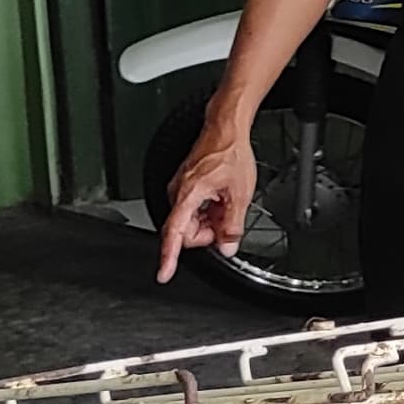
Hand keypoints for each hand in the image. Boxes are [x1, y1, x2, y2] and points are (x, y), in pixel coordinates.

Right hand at [153, 118, 258, 281]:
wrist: (225, 129)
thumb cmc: (230, 152)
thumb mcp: (239, 194)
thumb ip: (232, 225)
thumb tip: (227, 247)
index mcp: (187, 195)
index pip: (174, 234)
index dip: (169, 257)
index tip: (164, 273)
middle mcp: (178, 193)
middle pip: (186, 232)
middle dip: (207, 233)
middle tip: (226, 220)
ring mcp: (181, 189)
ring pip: (191, 222)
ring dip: (209, 221)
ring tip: (225, 204)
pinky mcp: (186, 187)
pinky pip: (193, 210)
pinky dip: (207, 211)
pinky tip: (220, 200)